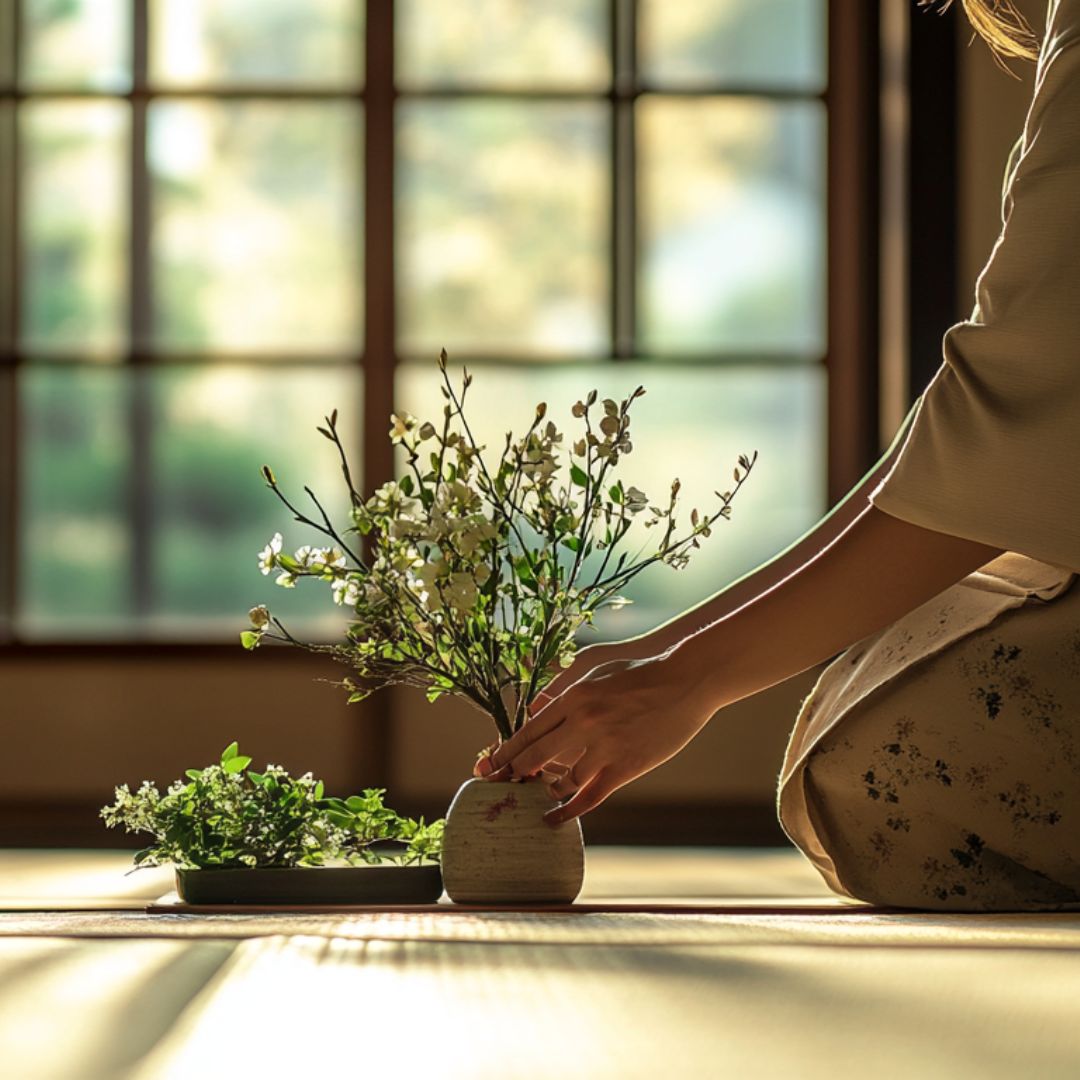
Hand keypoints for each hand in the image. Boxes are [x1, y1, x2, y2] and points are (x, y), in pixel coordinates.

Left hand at [475, 647, 717, 824]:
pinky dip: (569, 810)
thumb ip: (561, 686)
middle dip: (512, 772)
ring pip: (563, 780)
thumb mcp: (594, 667)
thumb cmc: (639, 669)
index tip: (487, 765)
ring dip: (547, 788)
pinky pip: (591, 796)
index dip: (505, 751)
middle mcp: (584, 722)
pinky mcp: (626, 766)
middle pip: (536, 757)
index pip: (529, 731)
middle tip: (495, 784)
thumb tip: (534, 707)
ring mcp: (606, 747)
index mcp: (574, 697)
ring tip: (540, 791)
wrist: (685, 680)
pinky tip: (553, 817)